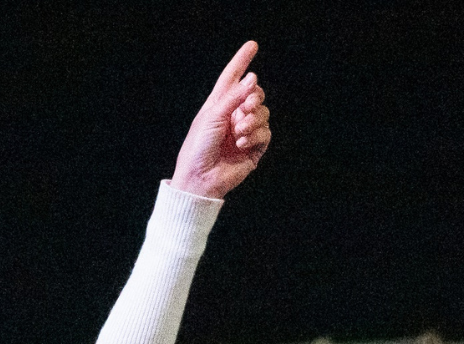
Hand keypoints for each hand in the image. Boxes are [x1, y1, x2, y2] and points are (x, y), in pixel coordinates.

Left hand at [170, 41, 270, 199]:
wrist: (200, 177)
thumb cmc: (198, 146)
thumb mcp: (213, 115)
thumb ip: (234, 96)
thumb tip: (253, 78)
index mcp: (219, 104)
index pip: (233, 77)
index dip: (242, 61)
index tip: (252, 45)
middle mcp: (233, 115)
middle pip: (255, 94)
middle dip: (254, 98)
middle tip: (245, 107)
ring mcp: (245, 131)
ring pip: (263, 113)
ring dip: (253, 120)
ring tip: (239, 132)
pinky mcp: (254, 148)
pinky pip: (265, 133)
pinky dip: (255, 136)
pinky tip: (241, 144)